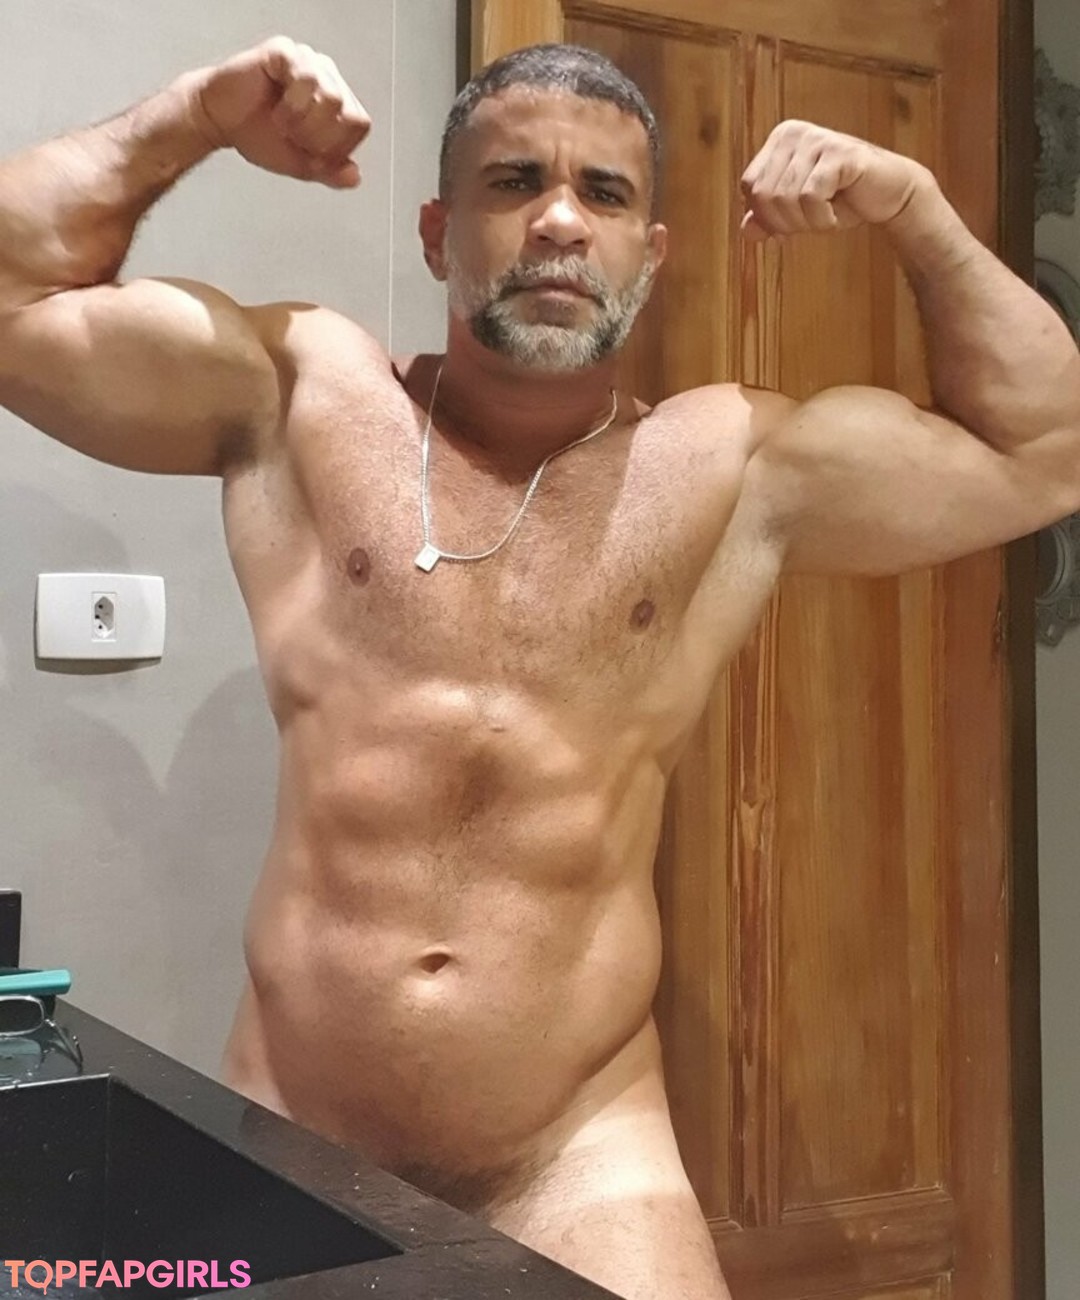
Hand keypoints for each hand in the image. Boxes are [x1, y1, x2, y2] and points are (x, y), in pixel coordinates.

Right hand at [186, 37, 370, 187]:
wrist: (219, 120)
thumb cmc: (257, 133)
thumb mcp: (300, 163)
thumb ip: (330, 171)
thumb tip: (354, 177)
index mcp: (336, 99)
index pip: (359, 124)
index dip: (337, 149)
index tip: (311, 154)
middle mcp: (326, 76)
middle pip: (348, 113)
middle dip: (319, 139)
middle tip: (294, 139)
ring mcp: (306, 60)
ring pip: (332, 97)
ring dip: (304, 123)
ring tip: (283, 124)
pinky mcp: (285, 51)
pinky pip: (306, 77)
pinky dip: (292, 104)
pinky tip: (277, 109)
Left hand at [740, 121, 929, 240]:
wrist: (888, 194)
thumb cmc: (842, 199)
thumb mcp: (797, 212)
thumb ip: (768, 219)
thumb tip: (746, 231)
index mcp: (780, 140)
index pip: (749, 188)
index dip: (767, 216)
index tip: (792, 223)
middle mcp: (794, 133)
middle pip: (764, 196)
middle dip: (787, 223)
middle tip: (813, 221)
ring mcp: (817, 139)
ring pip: (786, 199)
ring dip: (807, 222)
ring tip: (827, 214)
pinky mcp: (838, 153)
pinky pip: (811, 198)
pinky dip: (823, 219)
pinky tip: (837, 213)